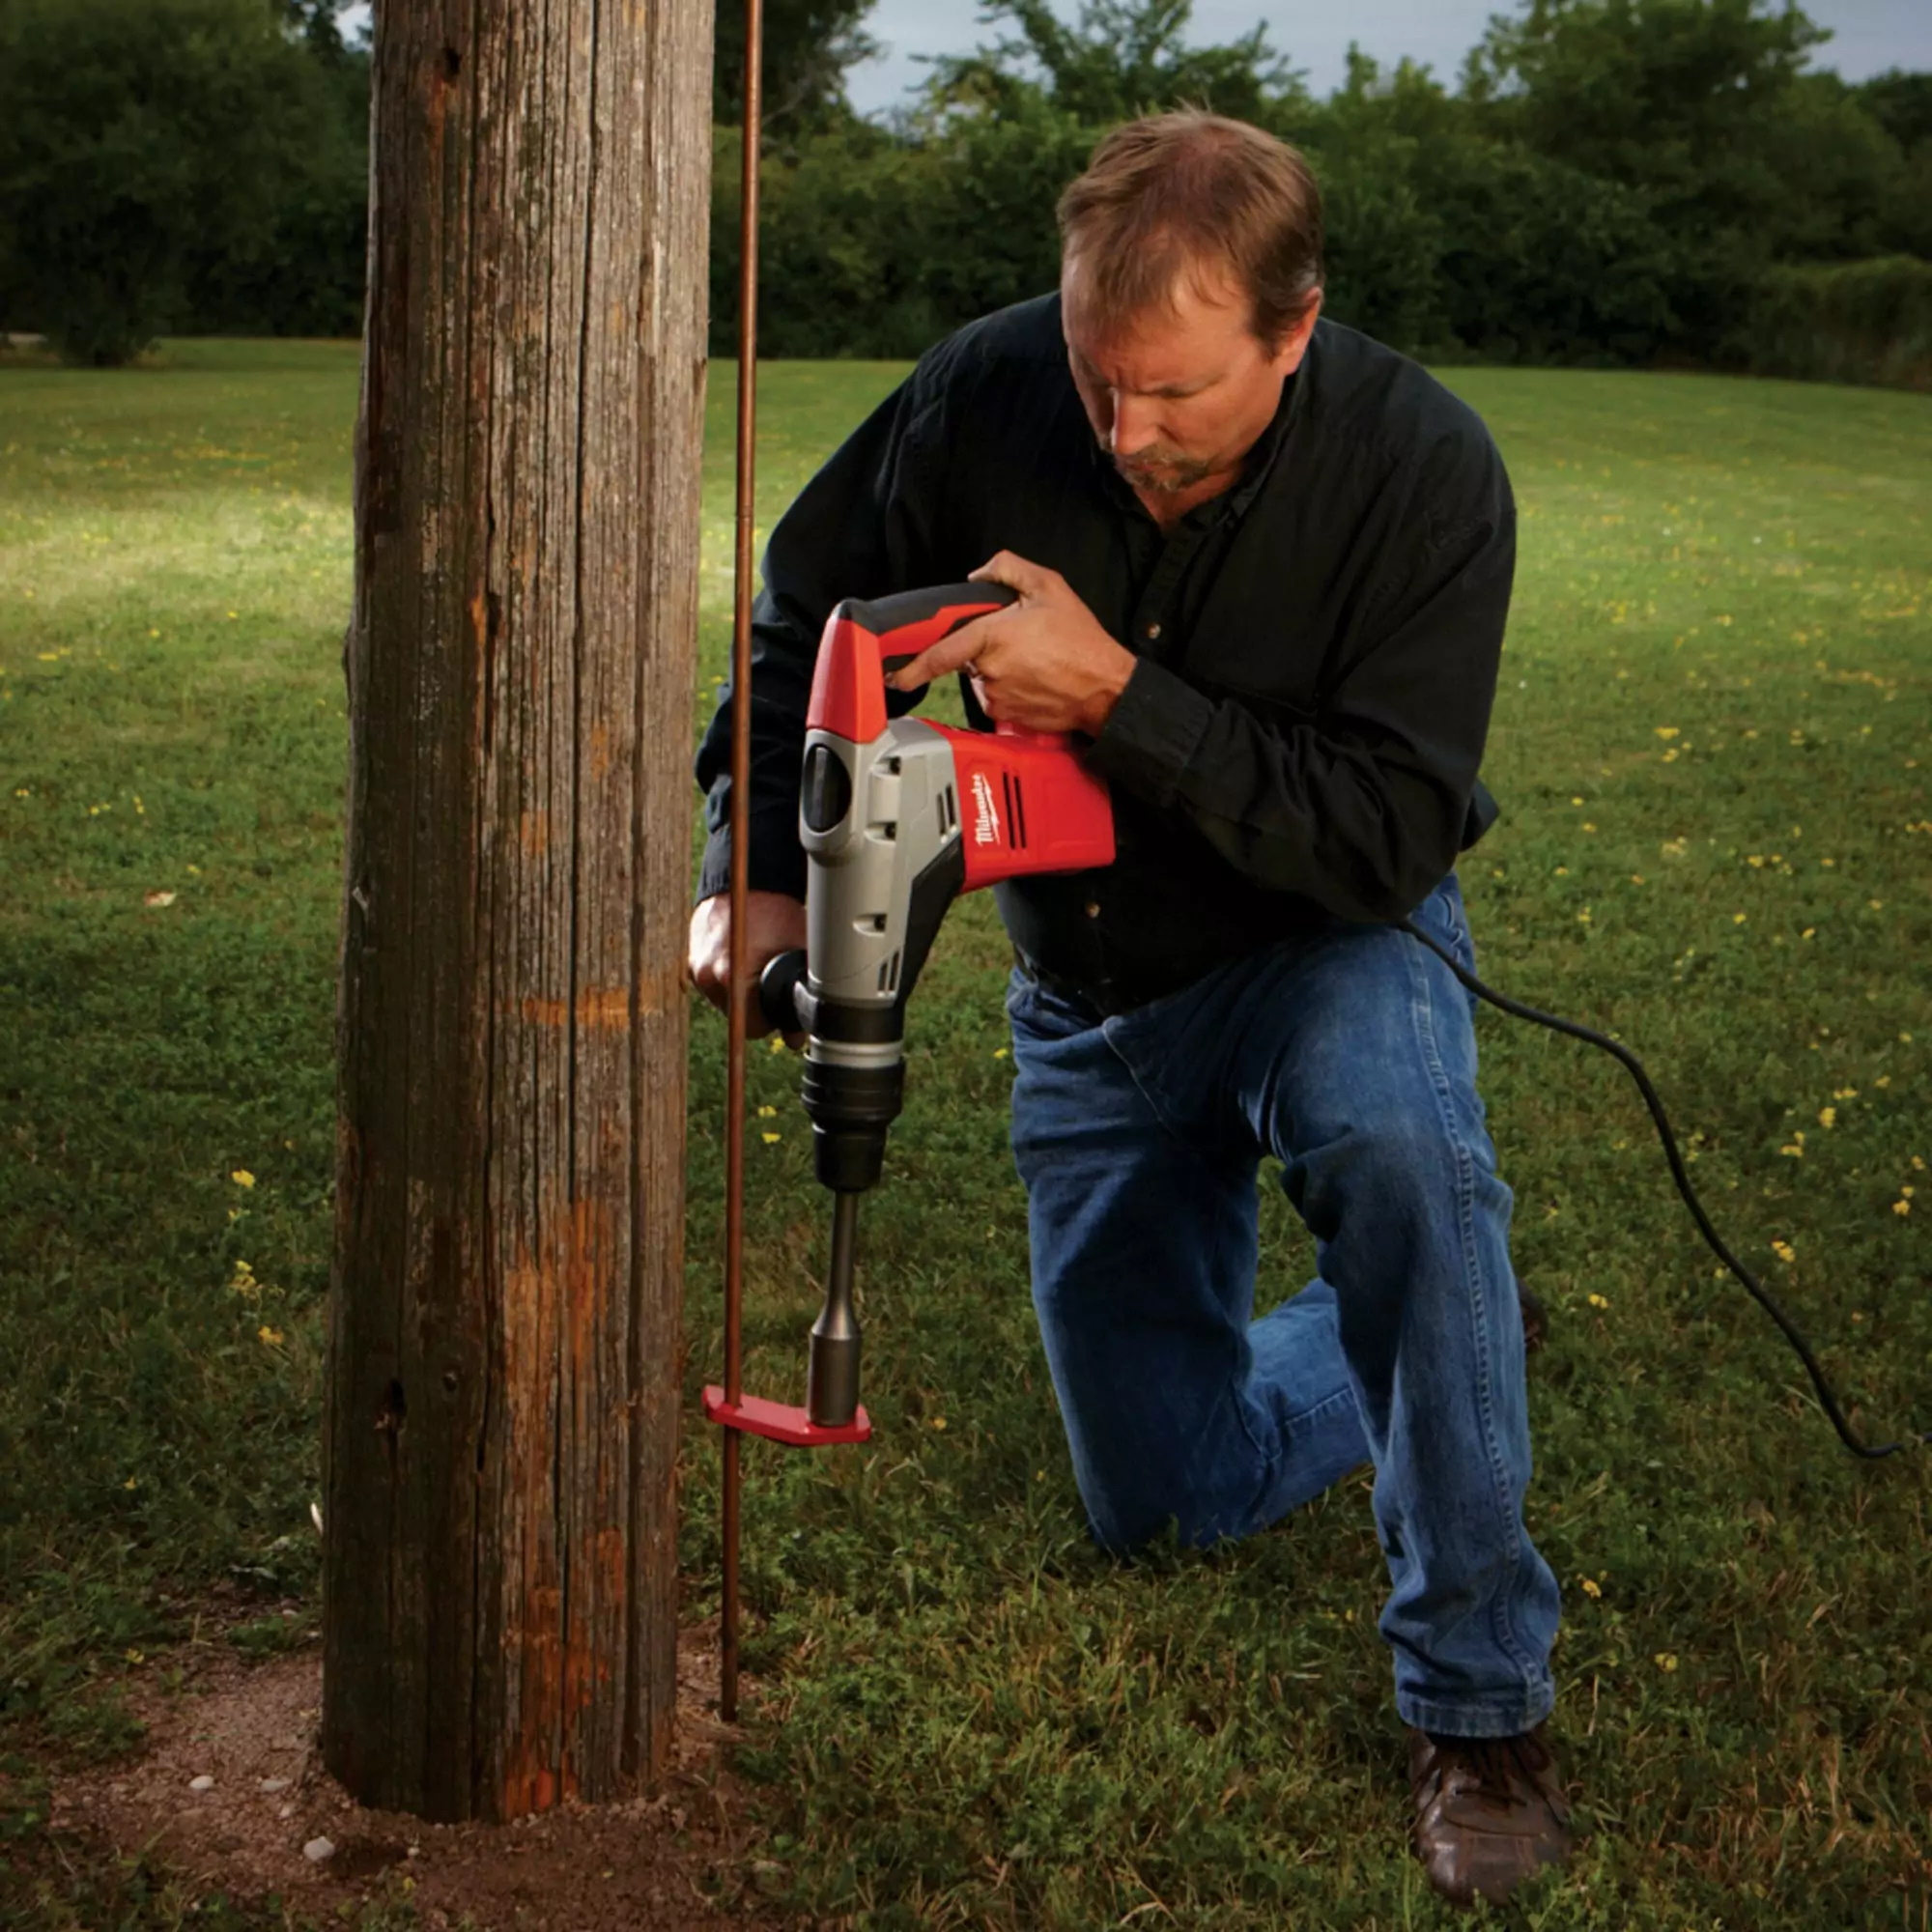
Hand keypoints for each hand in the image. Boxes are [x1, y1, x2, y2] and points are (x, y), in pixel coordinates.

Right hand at [686, 889, 806, 1042]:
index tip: (781, 1008)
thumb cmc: (778, 912)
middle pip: (736, 1016)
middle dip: (756, 1007)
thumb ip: (797, 998)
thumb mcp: (798, 953)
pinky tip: (744, 959)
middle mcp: (707, 974)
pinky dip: (728, 979)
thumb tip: (795, 1038)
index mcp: (732, 975)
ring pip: (723, 1001)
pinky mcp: (691, 958)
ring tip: (758, 964)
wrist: (749, 876)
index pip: (751, 1029)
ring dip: (740, 993)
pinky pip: (713, 983)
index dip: (771, 1021)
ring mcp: (695, 967)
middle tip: (773, 981)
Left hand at [886, 552, 1135, 735]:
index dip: (912, 665)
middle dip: (984, 647)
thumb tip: (979, 574)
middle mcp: (988, 671)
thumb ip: (1008, 568)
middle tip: (1022, 641)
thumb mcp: (1050, 587)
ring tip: (1034, 661)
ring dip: (996, 667)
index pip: (940, 653)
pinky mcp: (1006, 717)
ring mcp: (996, 697)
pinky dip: (1007, 687)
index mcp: (993, 637)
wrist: (1105, 688)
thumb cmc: (1081, 641)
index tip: (894, 673)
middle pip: (966, 657)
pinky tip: (1035, 679)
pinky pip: (994, 697)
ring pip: (980, 677)